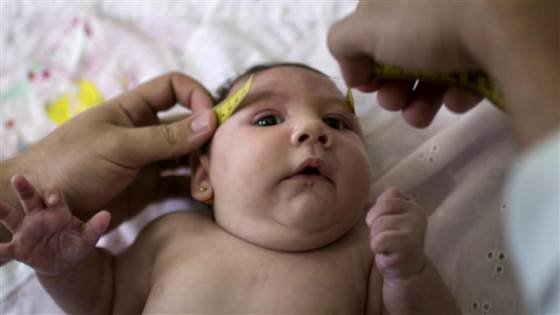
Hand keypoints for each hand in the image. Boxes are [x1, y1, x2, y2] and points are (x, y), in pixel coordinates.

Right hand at [0, 175, 109, 274]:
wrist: (65, 262)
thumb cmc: (76, 244)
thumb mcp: (87, 239)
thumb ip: (95, 228)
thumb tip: (106, 216)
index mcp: (57, 211)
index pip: (53, 197)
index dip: (53, 196)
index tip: (52, 200)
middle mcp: (38, 216)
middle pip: (30, 198)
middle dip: (25, 188)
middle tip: (18, 178)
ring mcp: (26, 231)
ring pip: (11, 217)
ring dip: (1, 210)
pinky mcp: (18, 248)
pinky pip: (4, 250)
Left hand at [4, 72, 217, 227]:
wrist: (43, 208)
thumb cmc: (71, 164)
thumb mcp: (119, 146)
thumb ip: (166, 137)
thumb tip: (212, 120)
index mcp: (134, 109)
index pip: (175, 88)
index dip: (197, 97)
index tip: (213, 120)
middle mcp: (146, 132)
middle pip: (191, 126)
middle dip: (207, 142)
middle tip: (215, 164)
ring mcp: (150, 161)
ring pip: (189, 157)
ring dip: (204, 168)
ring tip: (207, 189)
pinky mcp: (150, 189)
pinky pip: (181, 184)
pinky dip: (195, 189)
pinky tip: (204, 197)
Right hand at [328, 1, 483, 127]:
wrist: (504, 21)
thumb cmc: (425, 20)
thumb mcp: (364, 28)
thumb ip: (343, 44)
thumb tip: (355, 69)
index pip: (372, 30)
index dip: (365, 61)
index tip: (368, 85)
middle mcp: (430, 5)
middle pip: (403, 52)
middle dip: (392, 87)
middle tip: (394, 102)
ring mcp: (464, 21)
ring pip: (434, 66)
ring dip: (418, 100)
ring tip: (419, 115)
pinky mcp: (494, 42)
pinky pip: (468, 71)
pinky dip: (456, 91)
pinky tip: (456, 101)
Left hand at [366, 188, 426, 278]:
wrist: (406, 270)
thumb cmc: (393, 240)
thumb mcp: (391, 217)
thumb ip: (384, 203)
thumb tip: (363, 196)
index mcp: (413, 206)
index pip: (388, 195)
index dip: (379, 210)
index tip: (385, 223)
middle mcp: (417, 216)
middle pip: (380, 210)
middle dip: (375, 225)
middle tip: (385, 237)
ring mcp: (414, 232)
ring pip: (378, 225)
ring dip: (376, 237)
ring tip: (386, 246)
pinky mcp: (406, 248)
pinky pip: (378, 241)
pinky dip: (377, 248)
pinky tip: (386, 253)